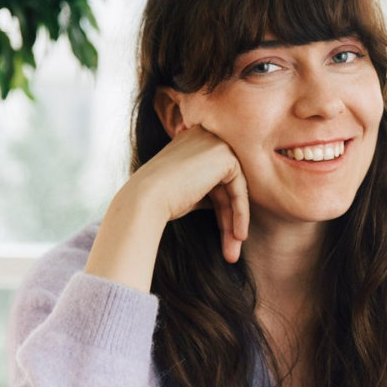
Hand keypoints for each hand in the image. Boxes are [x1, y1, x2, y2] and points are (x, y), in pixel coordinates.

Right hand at [129, 122, 249, 262]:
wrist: (145, 199)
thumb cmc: (160, 200)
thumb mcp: (190, 191)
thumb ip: (209, 189)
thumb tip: (230, 202)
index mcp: (193, 139)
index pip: (216, 177)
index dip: (222, 208)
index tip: (227, 234)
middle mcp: (205, 135)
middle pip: (226, 184)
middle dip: (229, 218)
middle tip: (232, 249)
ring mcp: (216, 142)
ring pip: (235, 189)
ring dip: (235, 221)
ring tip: (233, 251)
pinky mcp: (225, 155)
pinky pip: (240, 189)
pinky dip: (240, 213)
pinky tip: (239, 236)